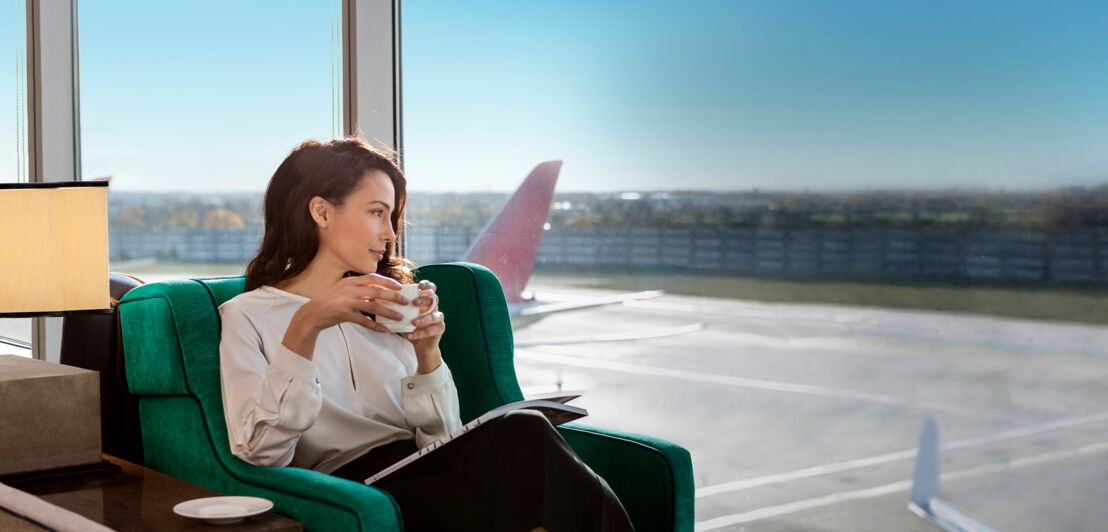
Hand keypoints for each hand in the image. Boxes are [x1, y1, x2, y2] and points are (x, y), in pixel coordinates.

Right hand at [283, 274, 407, 358]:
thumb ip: (360, 291)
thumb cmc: (330, 302)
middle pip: (377, 291)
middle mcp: (349, 289)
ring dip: (388, 312)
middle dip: (394, 297)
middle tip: (406, 302)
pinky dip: (375, 326)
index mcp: (350, 281)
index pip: (373, 278)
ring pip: (373, 306)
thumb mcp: (344, 291)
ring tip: (399, 317)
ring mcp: (346, 301)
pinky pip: (364, 321)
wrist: (312, 314)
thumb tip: (379, 295)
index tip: (400, 287)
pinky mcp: (343, 314)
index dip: (388, 282)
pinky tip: (385, 330)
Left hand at [403, 280, 445, 373]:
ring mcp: (438, 318)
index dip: (427, 285)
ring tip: (413, 322)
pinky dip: (420, 333)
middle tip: (414, 303)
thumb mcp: (403, 315)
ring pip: (434, 315)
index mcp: (425, 300)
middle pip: (434, 299)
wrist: (420, 344)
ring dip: (424, 318)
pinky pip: (432, 329)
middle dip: (424, 300)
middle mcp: (434, 307)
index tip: (419, 286)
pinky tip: (409, 335)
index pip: (430, 288)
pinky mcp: (440, 329)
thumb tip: (379, 298)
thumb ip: (396, 306)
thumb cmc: (410, 326)